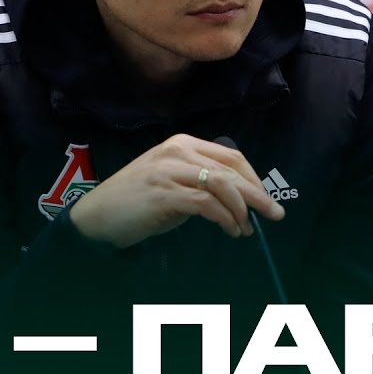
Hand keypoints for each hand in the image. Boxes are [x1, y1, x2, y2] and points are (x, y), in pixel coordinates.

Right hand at [68, 134, 285, 248]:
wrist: (97, 216)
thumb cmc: (136, 201)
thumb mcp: (172, 182)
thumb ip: (200, 181)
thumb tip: (237, 198)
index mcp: (182, 143)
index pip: (230, 156)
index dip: (253, 178)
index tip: (264, 199)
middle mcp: (177, 151)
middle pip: (231, 169)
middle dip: (257, 193)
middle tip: (275, 214)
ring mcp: (169, 170)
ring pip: (222, 185)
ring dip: (242, 210)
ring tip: (246, 230)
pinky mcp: (164, 193)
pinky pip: (206, 204)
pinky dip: (225, 218)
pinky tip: (230, 230)